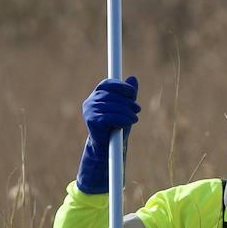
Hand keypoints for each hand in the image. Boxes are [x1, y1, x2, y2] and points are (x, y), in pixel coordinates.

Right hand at [77, 76, 139, 194]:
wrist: (107, 149)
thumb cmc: (116, 127)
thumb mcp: (124, 108)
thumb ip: (128, 95)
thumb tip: (133, 78)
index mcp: (96, 95)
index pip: (108, 84)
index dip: (122, 86)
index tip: (132, 94)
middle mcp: (90, 101)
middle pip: (112, 95)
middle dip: (128, 102)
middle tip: (137, 109)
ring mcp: (89, 111)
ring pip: (113, 106)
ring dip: (127, 113)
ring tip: (134, 119)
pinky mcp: (92, 121)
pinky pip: (110, 116)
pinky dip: (122, 119)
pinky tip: (128, 123)